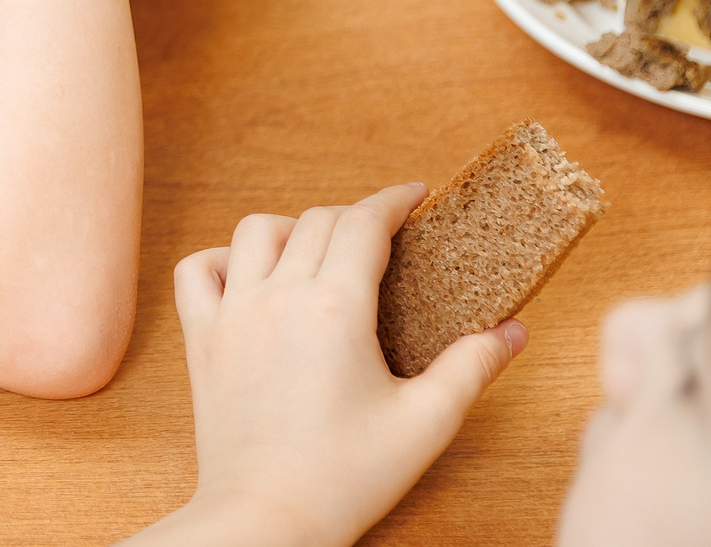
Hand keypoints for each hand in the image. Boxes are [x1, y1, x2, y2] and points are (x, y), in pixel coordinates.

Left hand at [149, 184, 524, 546]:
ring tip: (319, 255)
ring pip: (254, 232)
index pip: (364, 222)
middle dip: (355, 218)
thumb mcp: (426, 423)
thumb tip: (512, 329)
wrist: (267, 516)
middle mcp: (278, 296)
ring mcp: (232, 313)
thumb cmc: (347, 476)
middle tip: (383, 239)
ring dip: (290, 229)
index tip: (416, 195)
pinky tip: (249, 278)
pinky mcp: (201, 338)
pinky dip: (221, 259)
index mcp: (336, 307)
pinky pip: (198, 270)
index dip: (393, 200)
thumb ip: (472, 368)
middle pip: (316, 221)